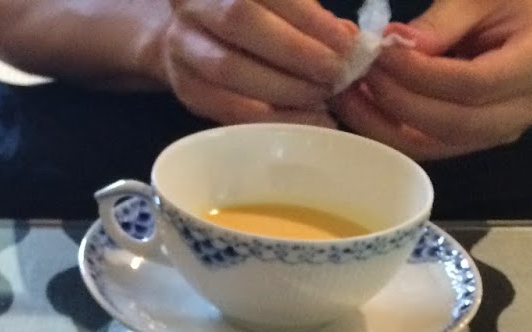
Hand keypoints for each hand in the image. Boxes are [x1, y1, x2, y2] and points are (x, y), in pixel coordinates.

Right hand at [154, 0, 358, 125]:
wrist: (195, 37)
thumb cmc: (255, 18)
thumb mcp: (280, 6)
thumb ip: (311, 17)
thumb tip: (349, 40)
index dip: (309, 19)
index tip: (347, 44)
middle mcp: (193, 7)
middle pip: (240, 22)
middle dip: (295, 52)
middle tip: (336, 75)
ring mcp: (182, 49)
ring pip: (228, 69)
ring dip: (282, 88)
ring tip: (323, 98)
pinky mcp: (186, 91)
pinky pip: (224, 109)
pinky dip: (269, 119)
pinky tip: (305, 122)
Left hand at [330, 0, 531, 158]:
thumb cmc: (516, 5)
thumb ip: (445, 18)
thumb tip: (398, 43)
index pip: (474, 84)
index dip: (422, 73)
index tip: (382, 51)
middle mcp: (527, 109)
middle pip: (453, 123)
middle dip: (398, 101)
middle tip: (359, 73)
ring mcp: (501, 134)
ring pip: (436, 145)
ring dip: (384, 123)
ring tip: (349, 93)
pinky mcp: (474, 144)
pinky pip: (428, 148)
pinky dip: (390, 131)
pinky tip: (363, 107)